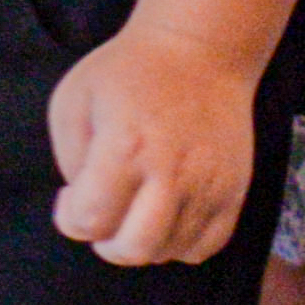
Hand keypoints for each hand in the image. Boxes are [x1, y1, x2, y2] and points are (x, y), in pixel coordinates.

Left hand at [47, 18, 256, 268]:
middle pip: (133, 249)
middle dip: (105, 243)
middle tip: (102, 215)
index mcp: (126, 147)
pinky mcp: (235, 191)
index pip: (89, 221)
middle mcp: (172, 172)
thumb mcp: (73, 100)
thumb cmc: (128, 73)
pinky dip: (179, 244)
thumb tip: (84, 204)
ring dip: (142, 243)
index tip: (71, 195)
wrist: (200, 52)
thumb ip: (69, 159)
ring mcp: (210, 185)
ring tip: (133, 209)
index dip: (70, 218)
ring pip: (170, 252)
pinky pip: (206, 247)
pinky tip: (164, 216)